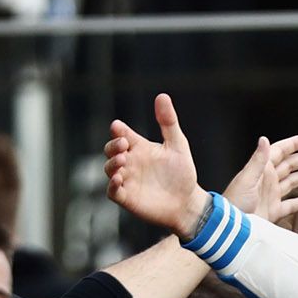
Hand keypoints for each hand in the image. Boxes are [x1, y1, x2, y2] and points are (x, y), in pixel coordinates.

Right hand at [104, 93, 210, 239]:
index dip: (118, 130)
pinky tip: (120, 179)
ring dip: (112, 163)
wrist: (187, 202)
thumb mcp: (177, 145)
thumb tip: (162, 95)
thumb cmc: (182, 173)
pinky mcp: (127, 197)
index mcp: (139, 147)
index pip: (122, 135)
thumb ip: (168, 122)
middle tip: (124, 145)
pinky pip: (112, 191)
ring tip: (123, 159)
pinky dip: (113, 185)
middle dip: (113, 145)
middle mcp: (130, 162)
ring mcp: (127, 179)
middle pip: (111, 150)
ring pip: (110, 169)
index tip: (118, 127)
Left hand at [223, 134, 297, 224]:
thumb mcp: (247, 178)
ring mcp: (271, 196)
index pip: (280, 152)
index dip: (294, 144)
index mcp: (262, 170)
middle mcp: (268, 180)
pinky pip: (293, 205)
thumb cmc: (234, 202)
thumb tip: (264, 139)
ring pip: (293, 183)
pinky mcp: (274, 211)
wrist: (231, 227)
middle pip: (290, 166)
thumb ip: (258, 160)